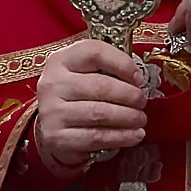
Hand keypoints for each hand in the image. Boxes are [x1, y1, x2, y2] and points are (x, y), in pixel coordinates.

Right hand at [33, 40, 146, 170]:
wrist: (49, 127)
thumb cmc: (74, 95)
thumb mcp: (81, 73)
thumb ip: (105, 69)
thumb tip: (138, 79)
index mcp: (60, 61)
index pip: (95, 52)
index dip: (122, 63)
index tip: (138, 77)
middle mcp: (53, 84)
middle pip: (101, 85)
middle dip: (129, 95)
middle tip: (142, 101)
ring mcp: (53, 112)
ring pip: (100, 113)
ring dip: (128, 117)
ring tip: (140, 119)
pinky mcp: (58, 138)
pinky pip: (96, 137)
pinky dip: (120, 137)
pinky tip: (134, 135)